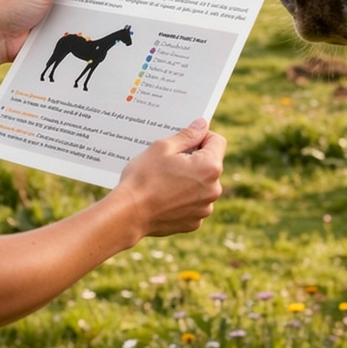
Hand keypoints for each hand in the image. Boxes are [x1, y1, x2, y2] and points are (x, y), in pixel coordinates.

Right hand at [117, 118, 225, 238]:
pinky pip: (193, 203)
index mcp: (210, 167)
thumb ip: (187, 135)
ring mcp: (204, 209)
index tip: (185, 140)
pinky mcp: (194, 222)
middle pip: (210, 164)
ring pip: (202, 185)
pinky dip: (183, 198)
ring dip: (189, 179)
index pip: (217, 141)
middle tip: (168, 161)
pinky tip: (164, 196)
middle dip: (194, 159)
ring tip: (164, 180)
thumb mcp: (163, 147)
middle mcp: (214, 189)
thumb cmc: (144, 178)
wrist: (128, 214)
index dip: (201, 136)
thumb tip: (202, 125)